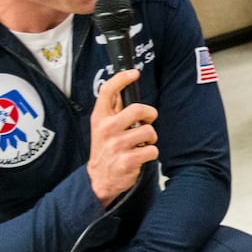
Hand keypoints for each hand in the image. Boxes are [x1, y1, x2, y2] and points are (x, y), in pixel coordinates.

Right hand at [86, 68, 158, 205]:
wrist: (99, 179)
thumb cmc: (105, 149)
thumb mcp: (102, 127)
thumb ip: (113, 109)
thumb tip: (123, 88)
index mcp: (100, 118)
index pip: (108, 91)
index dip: (122, 79)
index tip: (134, 73)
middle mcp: (107, 129)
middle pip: (139, 109)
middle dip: (150, 115)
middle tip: (147, 122)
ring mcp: (116, 145)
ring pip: (149, 131)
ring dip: (150, 138)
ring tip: (141, 144)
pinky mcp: (127, 160)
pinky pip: (152, 150)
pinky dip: (151, 153)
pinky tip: (141, 156)